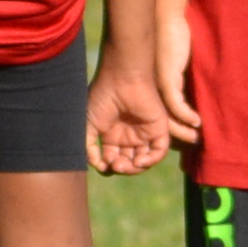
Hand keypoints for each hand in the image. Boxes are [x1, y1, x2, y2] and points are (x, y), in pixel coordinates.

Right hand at [88, 48, 176, 173]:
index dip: (108, 166)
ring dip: (135, 168)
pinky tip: (139, 161)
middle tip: (114, 165)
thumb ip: (88, 146)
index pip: (113, 158)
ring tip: (124, 165)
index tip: (102, 165)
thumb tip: (96, 165)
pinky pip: (159, 151)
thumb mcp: (88, 124)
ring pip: (144, 160)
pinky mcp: (158, 128)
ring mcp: (145, 132)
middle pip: (129, 162)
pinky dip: (150, 161)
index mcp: (113, 134)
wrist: (120, 78)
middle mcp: (130, 135)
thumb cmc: (102, 97)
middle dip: (121, 168)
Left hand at [153, 8, 201, 143]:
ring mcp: (159, 86)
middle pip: (161, 121)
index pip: (160, 116)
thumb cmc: (170, 39)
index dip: (173, 127)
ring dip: (181, 129)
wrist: (164, 21)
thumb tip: (194, 92)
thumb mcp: (175, 64)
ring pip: (167, 117)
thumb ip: (181, 79)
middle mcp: (154, 90)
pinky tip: (197, 121)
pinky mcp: (167, 79)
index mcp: (155, 89)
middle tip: (192, 140)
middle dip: (177, 133)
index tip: (187, 135)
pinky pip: (175, 104)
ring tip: (195, 136)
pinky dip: (186, 115)